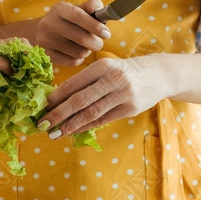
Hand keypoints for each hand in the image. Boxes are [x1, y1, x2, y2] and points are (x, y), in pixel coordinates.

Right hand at [31, 0, 109, 66]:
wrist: (36, 33)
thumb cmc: (63, 21)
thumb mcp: (74, 9)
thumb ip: (90, 7)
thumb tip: (103, 11)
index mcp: (59, 9)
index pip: (80, 17)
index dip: (95, 26)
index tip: (107, 33)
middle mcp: (50, 24)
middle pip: (82, 38)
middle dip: (96, 42)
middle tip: (98, 42)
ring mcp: (47, 42)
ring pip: (79, 52)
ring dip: (87, 51)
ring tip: (85, 46)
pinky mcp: (47, 57)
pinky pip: (73, 62)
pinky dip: (79, 59)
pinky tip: (75, 52)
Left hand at [43, 52, 179, 136]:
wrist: (159, 74)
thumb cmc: (127, 71)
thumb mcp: (108, 68)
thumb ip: (87, 80)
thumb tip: (59, 99)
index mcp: (103, 65)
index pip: (74, 83)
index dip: (56, 97)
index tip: (41, 107)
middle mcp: (113, 79)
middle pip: (79, 100)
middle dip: (58, 114)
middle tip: (42, 125)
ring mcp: (122, 95)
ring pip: (90, 113)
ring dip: (70, 125)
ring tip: (54, 134)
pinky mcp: (129, 109)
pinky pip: (102, 120)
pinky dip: (86, 127)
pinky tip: (73, 132)